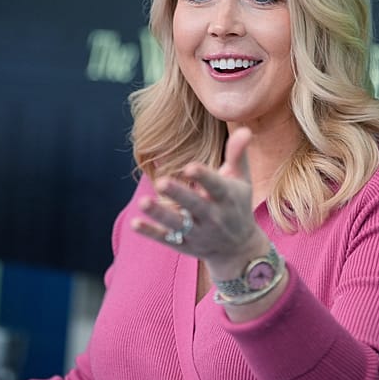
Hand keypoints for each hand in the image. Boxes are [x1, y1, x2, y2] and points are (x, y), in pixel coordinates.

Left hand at [131, 127, 266, 266]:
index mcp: (227, 198)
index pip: (216, 187)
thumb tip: (244, 129)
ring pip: (177, 224)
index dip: (204, 177)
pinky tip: (134, 223)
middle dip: (179, 195)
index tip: (190, 167)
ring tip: (142, 202)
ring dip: (160, 214)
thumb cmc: (238, 205)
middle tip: (162, 182)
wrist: (239, 250)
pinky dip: (151, 233)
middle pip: (195, 205)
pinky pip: (166, 239)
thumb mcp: (242, 181)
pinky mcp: (184, 244)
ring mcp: (198, 232)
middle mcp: (213, 217)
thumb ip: (238, 155)